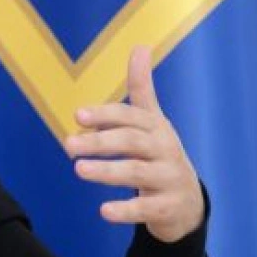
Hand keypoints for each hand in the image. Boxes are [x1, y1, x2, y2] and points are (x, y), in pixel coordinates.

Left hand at [64, 46, 203, 242]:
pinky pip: (147, 208)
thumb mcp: (152, 121)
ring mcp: (169, 178)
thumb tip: (140, 45)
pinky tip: (103, 211)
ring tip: (79, 170)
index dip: (105, 114)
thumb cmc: (160, 155)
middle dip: (100, 142)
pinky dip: (126, 210)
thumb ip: (142, 88)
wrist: (187, 203)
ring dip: (107, 171)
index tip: (78, 115)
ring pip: (138, 173)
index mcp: (156, 127)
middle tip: (68, 146)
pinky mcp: (168, 207)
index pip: (130, 116)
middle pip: (132, 142)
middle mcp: (165, 149)